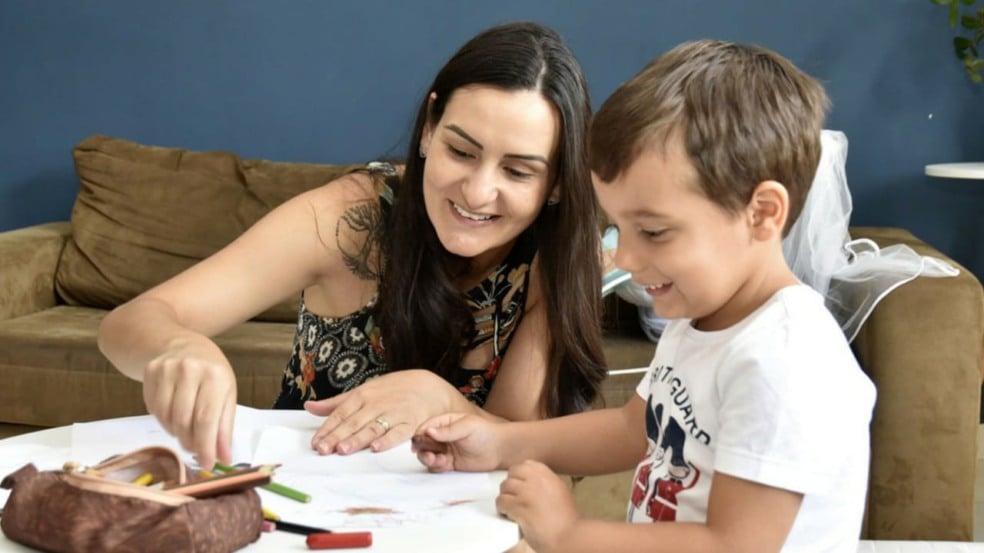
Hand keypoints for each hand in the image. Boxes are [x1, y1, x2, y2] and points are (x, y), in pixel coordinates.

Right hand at [141, 336, 236, 470]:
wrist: (178, 342)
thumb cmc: (210, 371)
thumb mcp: (226, 393)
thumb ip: (224, 427)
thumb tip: (224, 458)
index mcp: (215, 376)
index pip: (207, 420)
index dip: (206, 447)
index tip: (207, 465)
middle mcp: (190, 370)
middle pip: (185, 422)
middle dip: (191, 443)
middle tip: (196, 450)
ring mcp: (167, 370)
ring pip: (167, 418)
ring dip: (177, 433)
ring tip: (186, 429)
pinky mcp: (149, 373)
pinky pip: (154, 410)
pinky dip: (164, 420)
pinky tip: (173, 414)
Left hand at [305, 369, 458, 454]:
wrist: (429, 387)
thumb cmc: (393, 391)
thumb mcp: (364, 391)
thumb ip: (337, 403)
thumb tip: (309, 407)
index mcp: (363, 394)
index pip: (341, 413)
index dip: (328, 428)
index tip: (316, 443)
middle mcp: (377, 403)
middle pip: (354, 422)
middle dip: (337, 436)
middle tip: (323, 450)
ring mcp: (394, 413)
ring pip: (372, 428)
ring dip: (357, 439)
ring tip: (343, 450)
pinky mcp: (410, 423)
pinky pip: (398, 433)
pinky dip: (387, 440)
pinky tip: (376, 448)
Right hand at [411, 413, 501, 472]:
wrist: (499, 450)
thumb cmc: (484, 433)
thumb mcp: (466, 427)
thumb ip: (448, 431)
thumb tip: (428, 431)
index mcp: (445, 422)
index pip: (426, 427)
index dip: (419, 434)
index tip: (417, 441)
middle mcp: (442, 436)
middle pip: (424, 443)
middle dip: (422, 449)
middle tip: (428, 455)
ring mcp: (445, 450)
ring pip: (428, 455)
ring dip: (427, 459)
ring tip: (436, 460)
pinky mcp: (449, 463)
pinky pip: (436, 466)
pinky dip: (435, 466)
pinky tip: (443, 465)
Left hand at [496, 460, 577, 552]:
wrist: (569, 536)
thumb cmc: (567, 519)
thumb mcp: (560, 491)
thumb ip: (545, 483)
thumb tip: (530, 482)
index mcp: (548, 475)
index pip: (526, 464)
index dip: (520, 474)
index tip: (520, 484)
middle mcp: (536, 480)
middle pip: (513, 472)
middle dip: (510, 484)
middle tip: (513, 495)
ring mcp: (526, 492)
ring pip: (505, 486)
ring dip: (505, 496)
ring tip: (510, 507)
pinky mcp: (519, 507)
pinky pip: (501, 501)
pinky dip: (502, 508)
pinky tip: (508, 515)